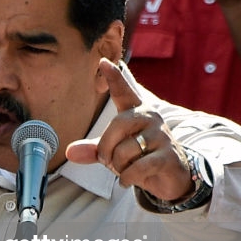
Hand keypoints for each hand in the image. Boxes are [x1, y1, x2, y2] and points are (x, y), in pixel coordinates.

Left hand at [66, 58, 192, 200]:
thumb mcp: (113, 153)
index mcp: (135, 112)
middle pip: (116, 127)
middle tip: (109, 161)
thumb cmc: (139, 158)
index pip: (124, 91)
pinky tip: (129, 179)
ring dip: (118, 167)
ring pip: (124, 150)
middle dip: (106, 150)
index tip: (103, 61)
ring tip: (126, 169)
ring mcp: (161, 135)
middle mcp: (150, 117)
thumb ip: (93, 149)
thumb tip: (70, 152)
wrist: (170, 178)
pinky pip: (137, 167)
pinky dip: (127, 178)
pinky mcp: (168, 155)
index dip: (114, 77)